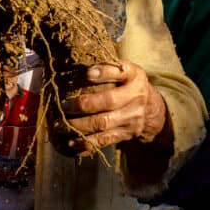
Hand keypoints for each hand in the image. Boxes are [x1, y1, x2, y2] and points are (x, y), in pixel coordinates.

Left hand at [52, 60, 166, 154]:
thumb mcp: (126, 69)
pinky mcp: (125, 134)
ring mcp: (131, 118)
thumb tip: (81, 67)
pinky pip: (104, 141)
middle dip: (83, 104)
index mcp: (134, 77)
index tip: (87, 73)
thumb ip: (109, 66)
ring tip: (59, 125)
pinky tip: (71, 142)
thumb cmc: (128, 84)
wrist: (150, 108)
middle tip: (64, 105)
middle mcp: (135, 97)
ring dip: (79, 125)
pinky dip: (86, 143)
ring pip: (103, 124)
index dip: (104, 73)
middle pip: (108, 101)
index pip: (120, 72)